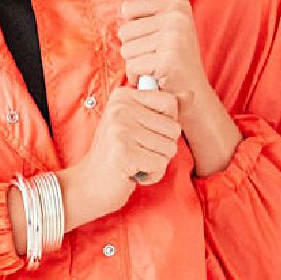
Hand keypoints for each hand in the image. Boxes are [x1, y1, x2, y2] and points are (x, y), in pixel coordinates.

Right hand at [66, 85, 183, 219]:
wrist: (89, 184)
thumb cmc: (117, 154)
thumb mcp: (135, 124)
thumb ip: (160, 110)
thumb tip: (191, 95)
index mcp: (123, 96)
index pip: (170, 102)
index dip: (167, 124)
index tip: (145, 134)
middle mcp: (120, 108)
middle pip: (173, 128)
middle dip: (162, 148)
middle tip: (139, 152)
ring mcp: (120, 129)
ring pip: (169, 148)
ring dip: (157, 162)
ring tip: (136, 162)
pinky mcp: (123, 152)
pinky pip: (160, 164)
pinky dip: (152, 175)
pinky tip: (134, 173)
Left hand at [116, 0, 209, 116]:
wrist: (194, 93)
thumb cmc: (177, 62)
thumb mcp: (169, 29)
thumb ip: (150, 13)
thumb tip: (127, 3)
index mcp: (177, 4)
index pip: (128, 9)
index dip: (133, 27)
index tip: (143, 32)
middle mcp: (177, 17)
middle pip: (124, 30)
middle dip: (134, 48)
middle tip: (154, 56)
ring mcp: (173, 37)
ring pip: (126, 49)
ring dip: (136, 62)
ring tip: (155, 65)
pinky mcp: (167, 59)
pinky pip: (132, 66)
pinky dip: (138, 76)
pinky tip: (154, 76)